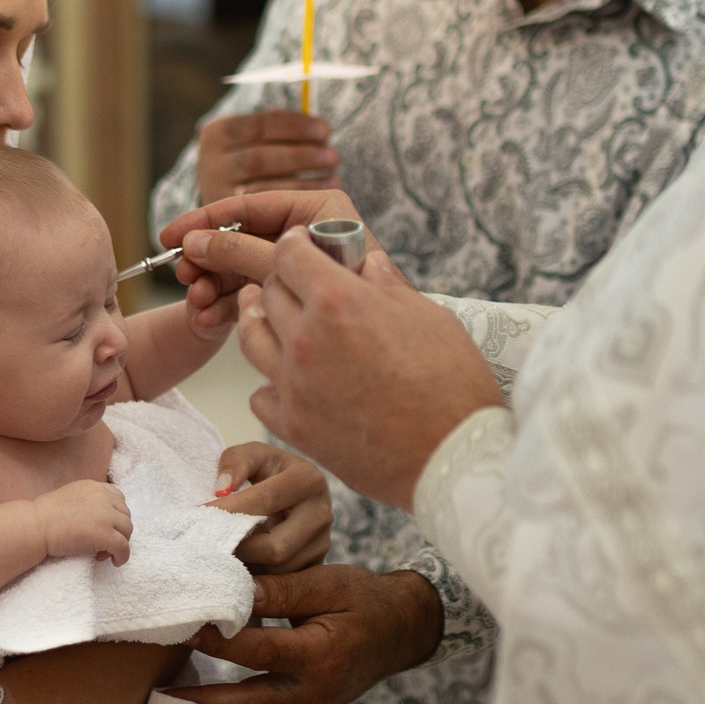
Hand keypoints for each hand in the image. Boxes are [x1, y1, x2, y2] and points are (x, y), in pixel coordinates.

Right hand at [35, 480, 131, 563]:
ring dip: (120, 543)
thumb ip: (89, 501)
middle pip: (125, 516)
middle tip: (103, 544)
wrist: (36, 526)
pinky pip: (123, 547)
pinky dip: (122, 556)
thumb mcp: (72, 496)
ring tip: (103, 553)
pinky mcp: (105, 534)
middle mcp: (103, 498)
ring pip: (127, 531)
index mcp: (95, 487)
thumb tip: (101, 518)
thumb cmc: (46, 515)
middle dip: (118, 530)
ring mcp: (106, 515)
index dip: (115, 516)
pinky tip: (114, 561)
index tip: (106, 528)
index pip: (119, 499)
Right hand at [161, 189, 371, 327]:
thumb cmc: (351, 297)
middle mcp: (306, 232)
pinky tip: (208, 317)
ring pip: (241, 267)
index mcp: (317, 208)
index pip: (250, 205)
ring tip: (198, 302)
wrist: (391, 362)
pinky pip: (251, 289)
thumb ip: (241, 249)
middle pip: (241, 237)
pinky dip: (227, 302)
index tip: (171, 235)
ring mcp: (299, 265)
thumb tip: (195, 241)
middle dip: (209, 259)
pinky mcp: (292, 294)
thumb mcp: (284, 265)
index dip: (206, 219)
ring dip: (213, 283)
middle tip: (183, 276)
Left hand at [163, 566, 443, 703]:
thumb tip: (235, 590)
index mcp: (320, 654)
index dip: (218, 642)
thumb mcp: (331, 583)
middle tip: (156, 697)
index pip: (258, 652)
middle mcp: (313, 692)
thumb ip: (284, 589)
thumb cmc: (365, 600)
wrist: (402, 632)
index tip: (184, 629)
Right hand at [197, 111, 340, 203]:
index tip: (326, 129)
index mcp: (217, 133)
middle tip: (333, 156)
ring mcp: (217, 194)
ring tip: (333, 172)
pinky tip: (323, 191)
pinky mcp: (229, 221)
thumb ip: (277, 127)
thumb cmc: (248, 159)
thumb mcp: (254, 138)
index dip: (295, 126)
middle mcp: (210, 164)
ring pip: (263, 187)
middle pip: (259, 159)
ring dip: (304, 180)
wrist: (218, 198)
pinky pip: (268, 211)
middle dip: (300, 156)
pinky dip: (299, 198)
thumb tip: (315, 125)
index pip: (257, 125)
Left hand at [211, 443, 331, 571]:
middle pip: (275, 547)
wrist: (296, 492)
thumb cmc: (269, 471)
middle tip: (207, 548)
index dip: (228, 511)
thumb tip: (221, 489)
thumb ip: (235, 462)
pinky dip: (256, 579)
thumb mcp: (253, 455)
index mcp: (309, 480)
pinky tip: (237, 569)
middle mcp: (322, 513)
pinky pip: (282, 583)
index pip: (264, 500)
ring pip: (278, 571)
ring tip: (219, 558)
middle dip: (238, 550)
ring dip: (245, 569)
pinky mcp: (317, 565)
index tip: (196, 518)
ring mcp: (322, 543)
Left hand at [235, 233, 501, 512]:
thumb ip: (389, 287)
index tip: (301, 246)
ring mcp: (294, 385)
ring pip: (251, 338)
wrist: (452, 458)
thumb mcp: (430, 317)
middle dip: (281, 281)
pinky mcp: (293, 426)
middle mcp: (306, 338)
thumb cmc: (453, 385)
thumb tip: (368, 264)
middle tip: (293, 283)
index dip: (295, 245)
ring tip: (269, 316)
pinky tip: (288, 379)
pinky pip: (260, 393)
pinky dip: (270, 382)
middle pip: (268, 292)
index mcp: (338, 301)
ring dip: (261, 321)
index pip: (290, 254)